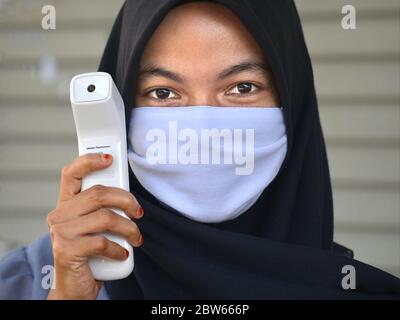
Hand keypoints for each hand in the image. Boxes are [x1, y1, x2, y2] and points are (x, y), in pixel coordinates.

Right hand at [47, 153, 143, 299]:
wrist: (76, 287)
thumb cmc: (89, 254)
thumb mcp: (94, 227)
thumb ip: (102, 210)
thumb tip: (126, 197)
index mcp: (66, 205)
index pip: (70, 174)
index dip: (89, 161)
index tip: (109, 158)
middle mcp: (59, 215)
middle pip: (98, 194)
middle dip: (126, 200)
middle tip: (139, 212)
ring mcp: (61, 233)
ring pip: (105, 218)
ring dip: (129, 228)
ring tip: (135, 237)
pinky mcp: (67, 250)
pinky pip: (103, 242)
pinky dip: (119, 248)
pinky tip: (122, 253)